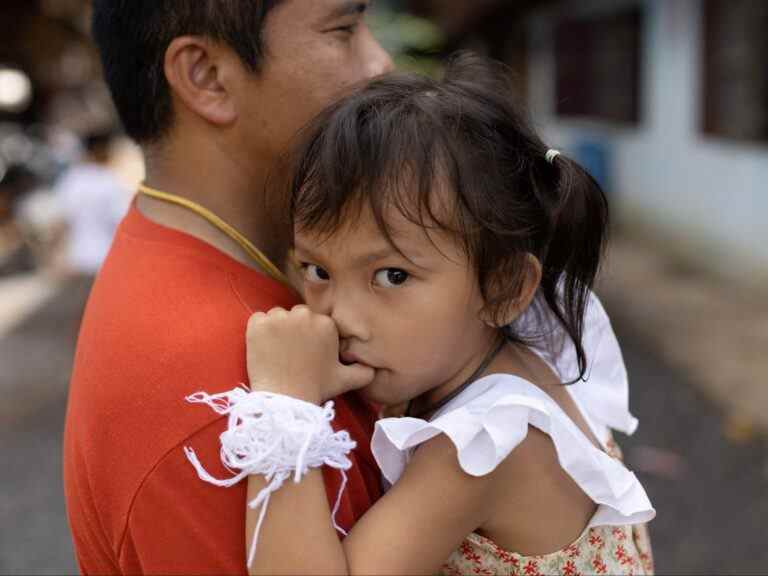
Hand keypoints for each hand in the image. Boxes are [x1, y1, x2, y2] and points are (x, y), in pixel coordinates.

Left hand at [246, 305, 374, 402]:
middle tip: (291, 354)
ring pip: (277, 317)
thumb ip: (363, 371)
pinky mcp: (258, 324)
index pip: (315, 321)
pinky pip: (258, 320)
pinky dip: (258, 331)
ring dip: (276, 330)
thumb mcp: (346, 380)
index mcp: (326, 323)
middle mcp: (304, 315)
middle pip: (297, 316)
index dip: (311, 337)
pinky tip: (263, 349)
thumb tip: (373, 368)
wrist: (285, 400)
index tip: (306, 353)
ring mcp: (279, 318)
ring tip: (277, 352)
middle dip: (295, 330)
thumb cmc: (316, 388)